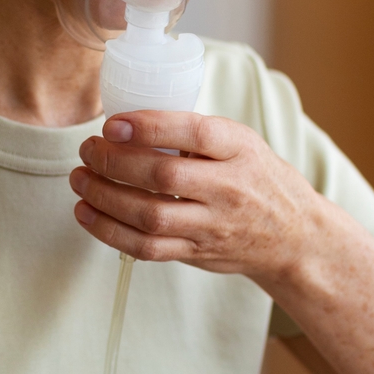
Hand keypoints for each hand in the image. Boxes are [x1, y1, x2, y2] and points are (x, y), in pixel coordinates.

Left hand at [70, 111, 325, 284]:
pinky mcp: (196, 254)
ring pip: (149, 216)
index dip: (148, 127)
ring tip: (79, 179)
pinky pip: (146, 248)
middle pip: (163, 176)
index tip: (112, 123)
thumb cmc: (258, 180)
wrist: (294, 237)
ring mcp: (211, 225)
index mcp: (239, 149)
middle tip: (86, 149)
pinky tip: (87, 213)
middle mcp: (228, 188)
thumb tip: (130, 120)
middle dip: (113, 162)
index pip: (193, 133)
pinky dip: (109, 231)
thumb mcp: (241, 143)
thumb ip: (196, 134)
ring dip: (104, 197)